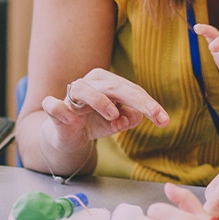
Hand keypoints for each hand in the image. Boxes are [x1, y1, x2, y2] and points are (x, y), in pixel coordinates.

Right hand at [40, 68, 169, 152]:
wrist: (69, 137)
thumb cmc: (95, 123)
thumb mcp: (116, 123)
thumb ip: (128, 118)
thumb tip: (135, 116)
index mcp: (107, 82)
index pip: (132, 90)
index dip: (149, 105)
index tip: (164, 121)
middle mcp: (90, 83)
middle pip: (114, 86)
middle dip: (137, 100)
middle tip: (154, 114)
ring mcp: (70, 95)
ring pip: (83, 89)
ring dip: (100, 101)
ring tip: (114, 116)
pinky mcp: (56, 110)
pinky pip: (54, 105)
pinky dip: (60, 109)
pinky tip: (70, 118)